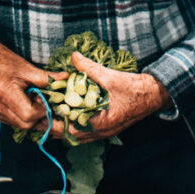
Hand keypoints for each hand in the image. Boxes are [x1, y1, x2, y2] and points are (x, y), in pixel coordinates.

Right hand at [0, 27, 65, 131]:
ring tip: (36, 101)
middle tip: (47, 103)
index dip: (43, 110)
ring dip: (33, 117)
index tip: (48, 100)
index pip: (29, 114)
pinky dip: (23, 116)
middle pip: (26, 124)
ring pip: (21, 126)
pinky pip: (13, 122)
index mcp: (4, 92)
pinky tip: (27, 104)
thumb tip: (68, 79)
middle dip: (40, 116)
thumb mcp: (28, 67)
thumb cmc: (5, 61)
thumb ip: (48, 78)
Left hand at [46, 51, 170, 143]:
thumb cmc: (134, 88)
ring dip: (62, 127)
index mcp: (100, 122)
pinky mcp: (107, 128)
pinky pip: (85, 133)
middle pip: (69, 136)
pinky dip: (73, 127)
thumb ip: (89, 68)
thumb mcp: (110, 76)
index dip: (52, 120)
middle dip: (54, 125)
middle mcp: (101, 132)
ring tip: (49, 115)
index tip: (41, 109)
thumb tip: (73, 56)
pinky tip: (67, 116)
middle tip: (40, 113)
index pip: (68, 128)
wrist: (154, 95)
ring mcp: (104, 132)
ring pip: (76, 136)